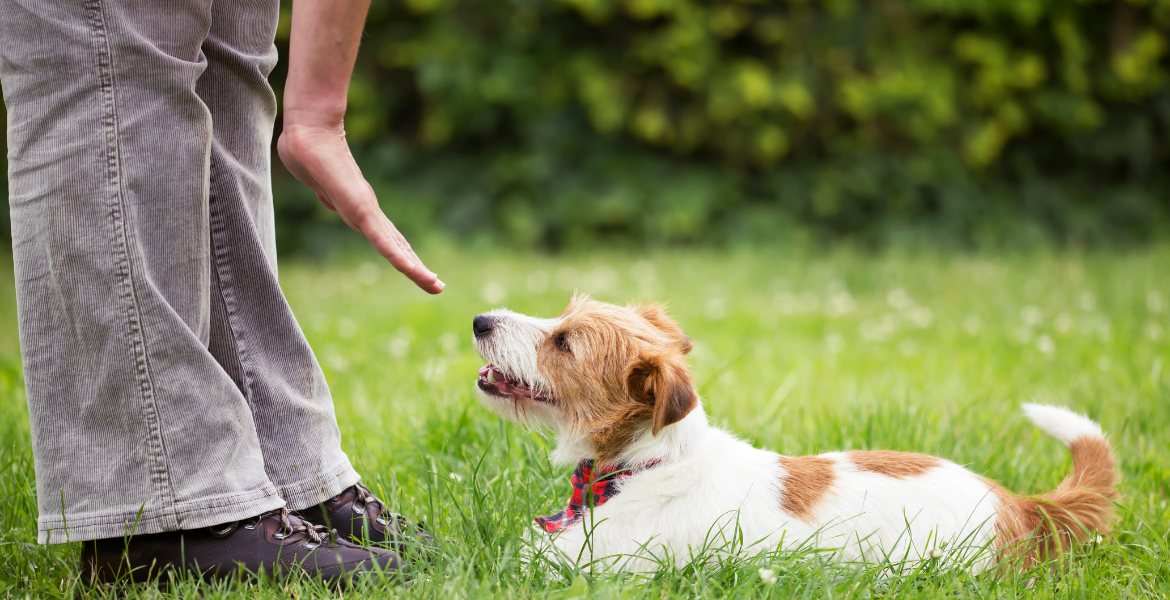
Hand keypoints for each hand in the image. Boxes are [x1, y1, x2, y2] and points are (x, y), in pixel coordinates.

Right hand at [278, 113, 443, 294]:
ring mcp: (365, 211)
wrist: (307, 130)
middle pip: (396, 247)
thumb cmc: (308, 150)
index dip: (400, 256)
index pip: (385, 239)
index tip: (416, 271)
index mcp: (359, 209)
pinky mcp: (361, 208)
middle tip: (438, 287)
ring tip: (435, 285)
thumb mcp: (318, 182)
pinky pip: (381, 239)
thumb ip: (327, 193)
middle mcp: (367, 213)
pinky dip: (397, 256)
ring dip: (414, 269)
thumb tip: (330, 199)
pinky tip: (412, 270)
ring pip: (394, 248)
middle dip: (416, 269)